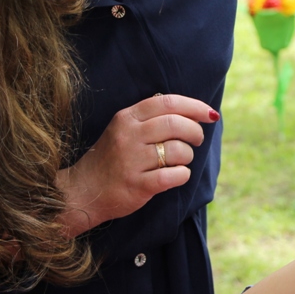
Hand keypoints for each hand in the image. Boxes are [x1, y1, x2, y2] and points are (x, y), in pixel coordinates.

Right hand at [56, 94, 218, 236]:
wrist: (84, 190)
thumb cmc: (113, 158)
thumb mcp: (124, 129)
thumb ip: (151, 118)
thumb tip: (193, 112)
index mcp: (127, 118)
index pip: (167, 103)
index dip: (194, 106)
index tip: (210, 114)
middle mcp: (129, 136)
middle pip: (176, 124)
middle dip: (195, 131)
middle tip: (197, 140)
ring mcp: (131, 161)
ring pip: (177, 150)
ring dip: (188, 156)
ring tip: (181, 160)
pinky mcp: (137, 185)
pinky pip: (173, 176)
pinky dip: (183, 175)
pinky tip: (178, 175)